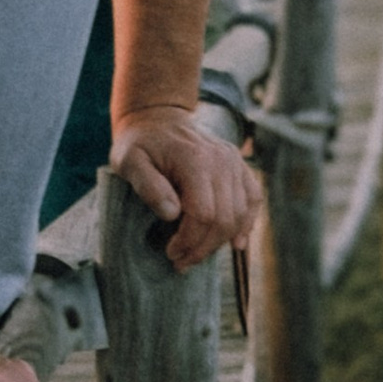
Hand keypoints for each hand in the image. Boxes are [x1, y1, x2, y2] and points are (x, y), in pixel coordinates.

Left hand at [111, 107, 259, 268]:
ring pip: (240, 214)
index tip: (171, 252)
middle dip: (203, 247)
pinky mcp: (239, 166)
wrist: (158, 119)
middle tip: (181, 262)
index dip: (189, 240)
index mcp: (195, 159)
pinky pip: (253, 199)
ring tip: (196, 254)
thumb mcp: (129, 162)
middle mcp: (222, 160)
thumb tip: (172, 213)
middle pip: (224, 218)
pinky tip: (236, 242)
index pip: (203, 213)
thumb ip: (148, 186)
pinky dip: (247, 223)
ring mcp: (234, 162)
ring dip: (220, 242)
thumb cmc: (140, 144)